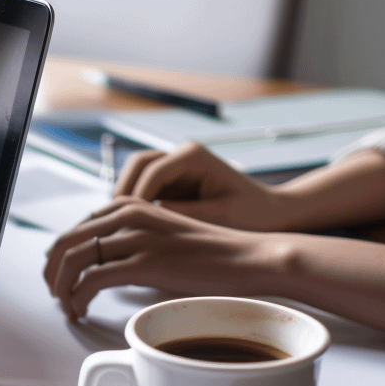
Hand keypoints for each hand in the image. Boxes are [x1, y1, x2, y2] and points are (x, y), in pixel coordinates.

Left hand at [44, 198, 269, 320]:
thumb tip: (105, 265)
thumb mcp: (164, 236)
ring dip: (61, 288)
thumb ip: (133, 242)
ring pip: (73, 260)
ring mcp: (137, 236)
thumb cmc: (211, 255)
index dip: (61, 256)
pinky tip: (81, 310)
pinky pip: (92, 279)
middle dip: (52, 273)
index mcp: (131, 204)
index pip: (77, 227)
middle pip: (66, 241)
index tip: (62, 279)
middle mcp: (129, 214)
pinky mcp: (145, 262)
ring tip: (67, 307)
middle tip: (56, 296)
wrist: (251, 258)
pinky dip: (78, 298)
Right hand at [114, 143, 288, 230]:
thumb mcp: (218, 218)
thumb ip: (180, 216)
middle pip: (136, 166)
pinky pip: (143, 190)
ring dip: (123, 200)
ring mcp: (175, 167)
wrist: (271, 215)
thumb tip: (145, 221)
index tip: (125, 225)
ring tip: (117, 228)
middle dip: (122, 195)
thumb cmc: (254, 216)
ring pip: (134, 176)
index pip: (152, 172)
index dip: (135, 199)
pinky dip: (133, 207)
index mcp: (194, 157)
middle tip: (112, 225)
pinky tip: (129, 230)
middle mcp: (181, 155)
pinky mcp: (172, 183)